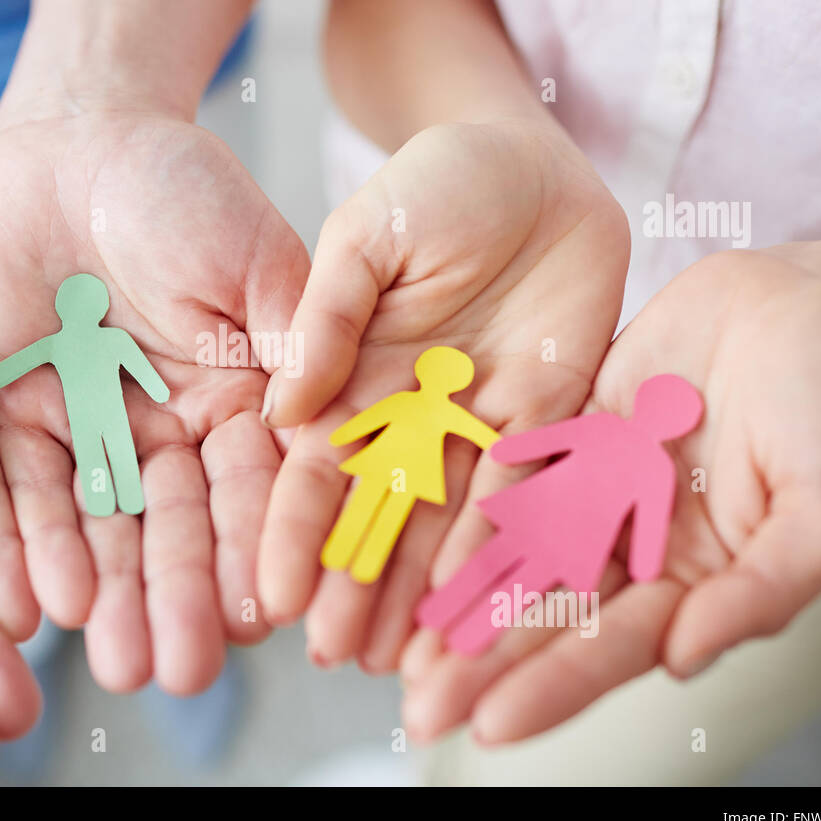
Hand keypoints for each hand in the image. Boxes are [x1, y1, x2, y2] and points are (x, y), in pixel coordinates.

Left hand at [0, 110, 310, 693]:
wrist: (78, 141)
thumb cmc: (184, 187)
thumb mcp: (255, 259)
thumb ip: (293, 340)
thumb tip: (325, 435)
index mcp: (242, 401)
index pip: (256, 488)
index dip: (260, 547)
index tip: (265, 611)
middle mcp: (171, 431)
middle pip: (177, 527)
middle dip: (177, 596)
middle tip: (177, 670)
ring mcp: (93, 430)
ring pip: (100, 524)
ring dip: (106, 592)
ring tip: (112, 660)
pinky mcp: (17, 417)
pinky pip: (17, 487)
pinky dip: (24, 542)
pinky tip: (30, 601)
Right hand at [257, 120, 629, 669]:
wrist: (532, 162)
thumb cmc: (435, 182)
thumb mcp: (365, 235)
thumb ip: (327, 314)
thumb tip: (283, 407)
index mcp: (349, 378)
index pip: (311, 469)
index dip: (292, 532)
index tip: (272, 594)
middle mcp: (407, 417)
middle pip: (376, 515)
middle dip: (354, 585)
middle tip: (336, 655)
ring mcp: (476, 425)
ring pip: (447, 522)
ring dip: (426, 590)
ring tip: (409, 658)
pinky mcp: (547, 419)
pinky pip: (530, 490)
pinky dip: (512, 545)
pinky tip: (493, 599)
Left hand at [401, 237, 820, 742]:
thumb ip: (763, 589)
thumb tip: (683, 660)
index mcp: (703, 578)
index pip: (616, 646)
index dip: (553, 685)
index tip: (488, 724)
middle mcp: (644, 544)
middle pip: (551, 613)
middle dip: (485, 660)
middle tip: (417, 704)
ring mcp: (607, 488)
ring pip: (521, 552)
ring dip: (463, 595)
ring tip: (400, 641)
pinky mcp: (581, 431)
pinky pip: (517, 473)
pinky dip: (470, 508)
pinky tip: (419, 538)